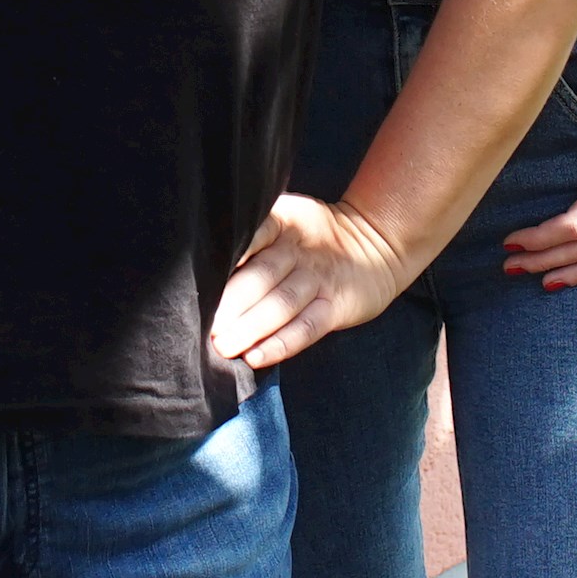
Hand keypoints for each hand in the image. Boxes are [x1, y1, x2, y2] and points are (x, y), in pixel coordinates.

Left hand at [210, 193, 415, 372]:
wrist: (376, 246)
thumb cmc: (314, 238)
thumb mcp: (288, 221)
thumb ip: (255, 235)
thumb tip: (205, 262)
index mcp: (283, 223)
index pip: (253, 235)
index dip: (229, 256)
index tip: (200, 279)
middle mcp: (300, 250)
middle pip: (261, 276)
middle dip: (230, 304)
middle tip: (205, 324)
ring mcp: (319, 279)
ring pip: (280, 305)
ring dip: (249, 328)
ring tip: (223, 345)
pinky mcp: (335, 306)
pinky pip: (305, 328)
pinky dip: (280, 344)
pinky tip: (256, 357)